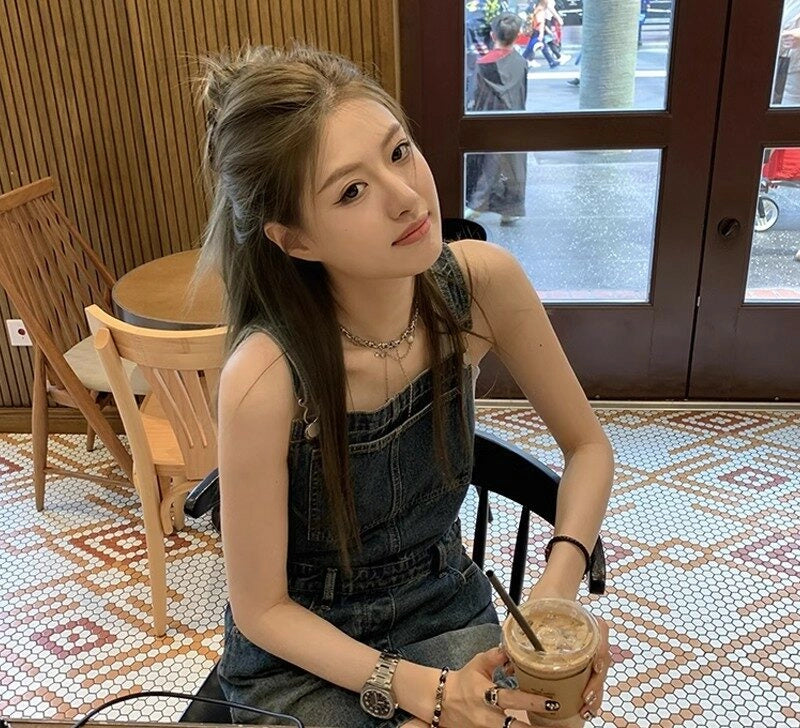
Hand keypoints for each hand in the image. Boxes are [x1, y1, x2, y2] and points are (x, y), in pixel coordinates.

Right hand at [440, 647, 562, 727]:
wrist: (441, 702)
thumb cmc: (464, 681)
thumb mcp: (478, 664)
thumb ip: (496, 657)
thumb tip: (513, 648)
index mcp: (485, 695)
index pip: (512, 699)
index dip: (532, 701)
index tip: (551, 703)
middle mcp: (487, 716)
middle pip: (514, 727)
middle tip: (558, 727)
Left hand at [501, 609, 611, 723]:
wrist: (551, 596)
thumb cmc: (545, 604)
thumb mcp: (534, 611)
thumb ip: (523, 627)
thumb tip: (507, 651)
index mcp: (584, 621)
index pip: (600, 635)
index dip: (600, 653)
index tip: (595, 666)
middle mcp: (592, 636)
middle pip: (602, 660)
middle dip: (596, 683)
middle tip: (585, 698)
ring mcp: (591, 649)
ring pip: (600, 673)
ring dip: (595, 693)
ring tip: (585, 709)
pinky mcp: (586, 661)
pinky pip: (593, 678)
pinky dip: (591, 694)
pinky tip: (584, 708)